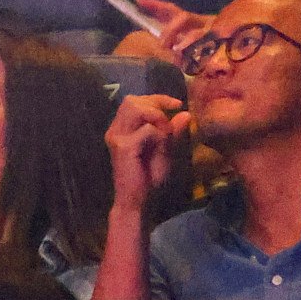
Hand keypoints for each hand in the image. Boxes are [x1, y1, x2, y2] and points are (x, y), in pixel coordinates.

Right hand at [104, 90, 191, 211]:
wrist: (138, 201)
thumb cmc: (149, 179)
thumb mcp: (166, 152)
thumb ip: (172, 133)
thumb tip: (185, 114)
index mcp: (122, 128)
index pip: (135, 101)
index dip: (158, 98)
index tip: (178, 104)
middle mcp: (115, 129)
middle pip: (132, 101)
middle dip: (156, 105)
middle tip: (170, 123)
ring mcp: (117, 137)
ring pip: (136, 109)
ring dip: (156, 117)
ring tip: (166, 134)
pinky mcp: (123, 146)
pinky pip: (147, 130)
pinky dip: (159, 136)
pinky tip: (161, 149)